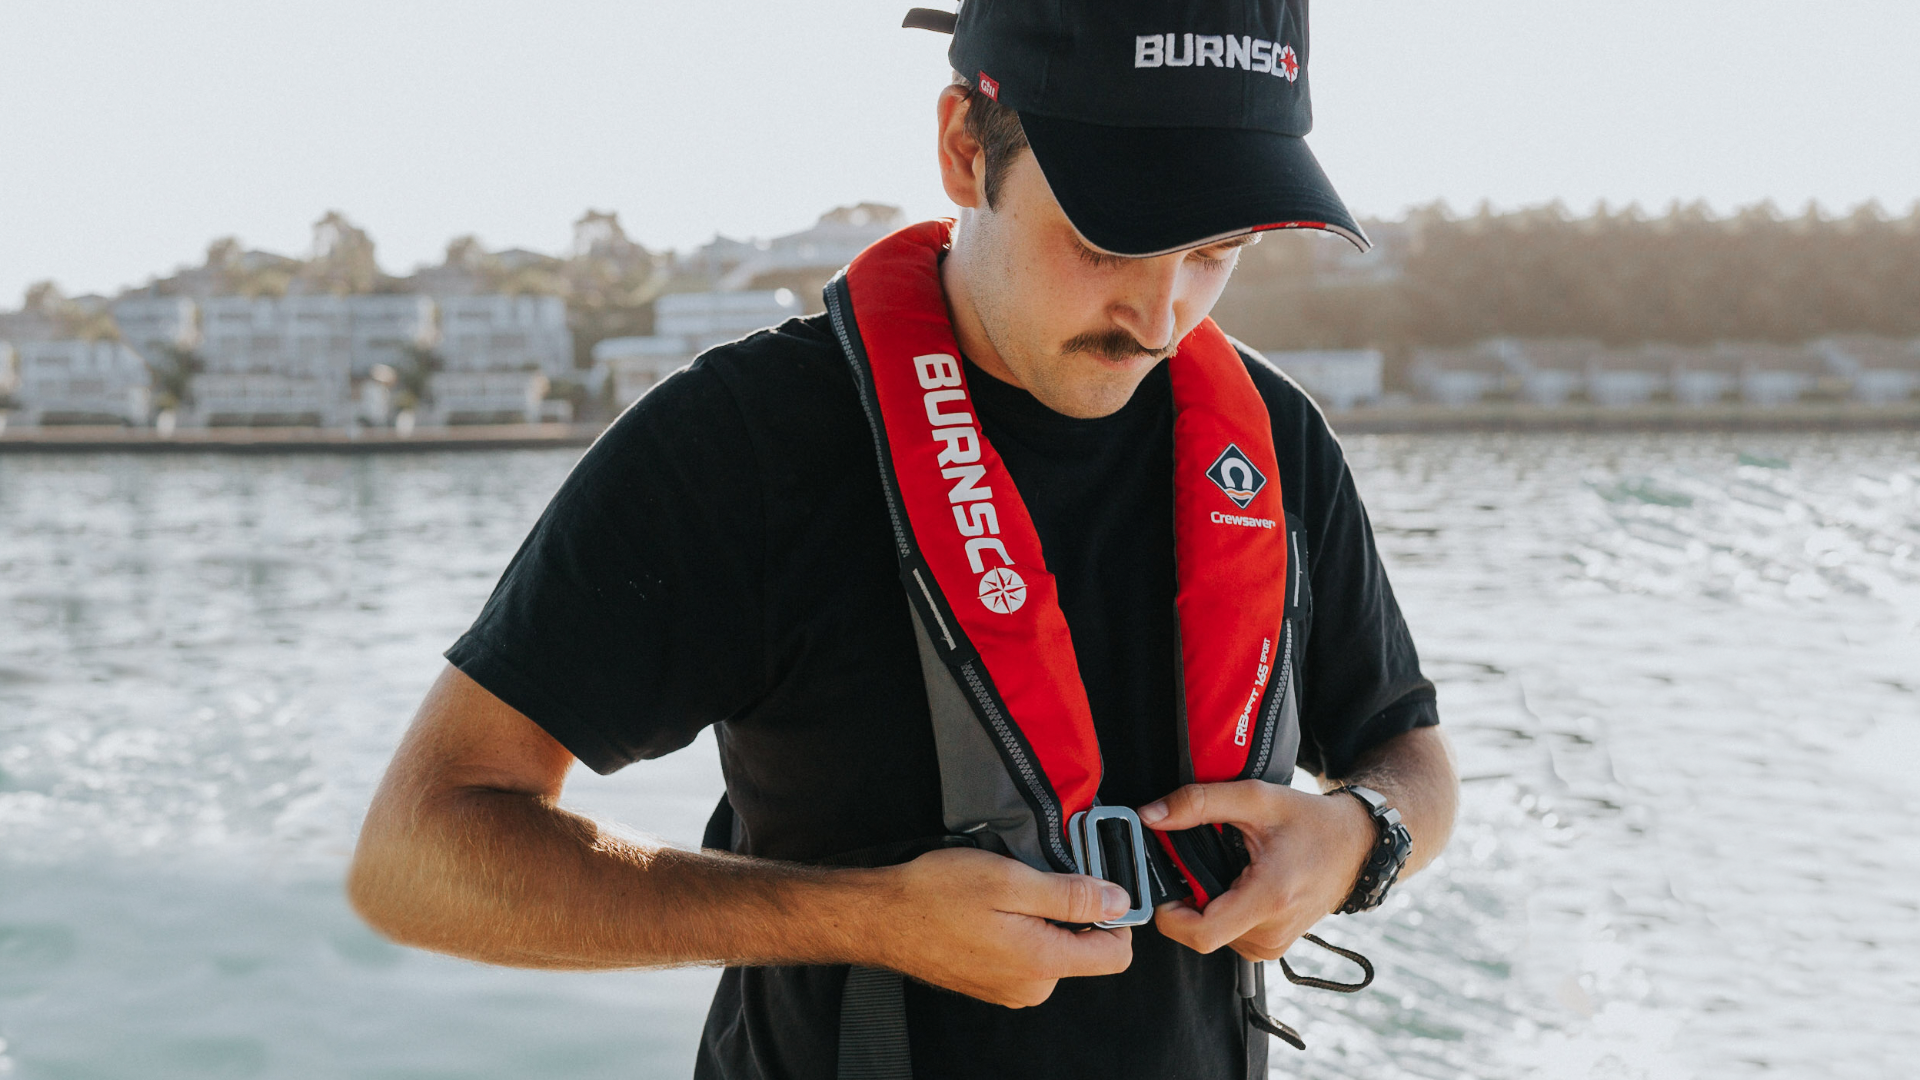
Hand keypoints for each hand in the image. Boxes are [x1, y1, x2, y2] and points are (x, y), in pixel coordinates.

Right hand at [868, 847, 1134, 1006]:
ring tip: (1006, 893)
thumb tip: (1119, 901)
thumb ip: (1072, 895)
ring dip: (1042, 918)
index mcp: (1043, 963)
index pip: (1117, 954)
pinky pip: (1027, 955)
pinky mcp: (993, 985)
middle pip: (1085, 949)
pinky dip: (1021, 929)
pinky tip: (991, 910)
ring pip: (1054, 949)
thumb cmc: (936, 896)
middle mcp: (1032, 987)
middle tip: (1036, 878)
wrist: (882, 918)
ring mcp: (1011, 990)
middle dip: (1073, 911)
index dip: (1117, 915)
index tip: (1099, 886)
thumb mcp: (1012, 881)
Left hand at [1138, 780, 1372, 960]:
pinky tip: (1234, 885)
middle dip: (1184, 902)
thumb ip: (1199, 803)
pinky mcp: (1272, 947)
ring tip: (1221, 871)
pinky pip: (1229, 937)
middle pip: (1201, 934)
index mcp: (1269, 897)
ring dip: (1204, 907)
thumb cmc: (1312, 822)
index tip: (1162, 886)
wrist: (1357, 846)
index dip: (1168, 915)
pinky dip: (1221, 913)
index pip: (1201, 933)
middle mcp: (1272, 931)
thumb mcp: (1256, 798)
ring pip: (1213, 937)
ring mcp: (1273, 944)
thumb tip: (1150, 816)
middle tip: (1190, 866)